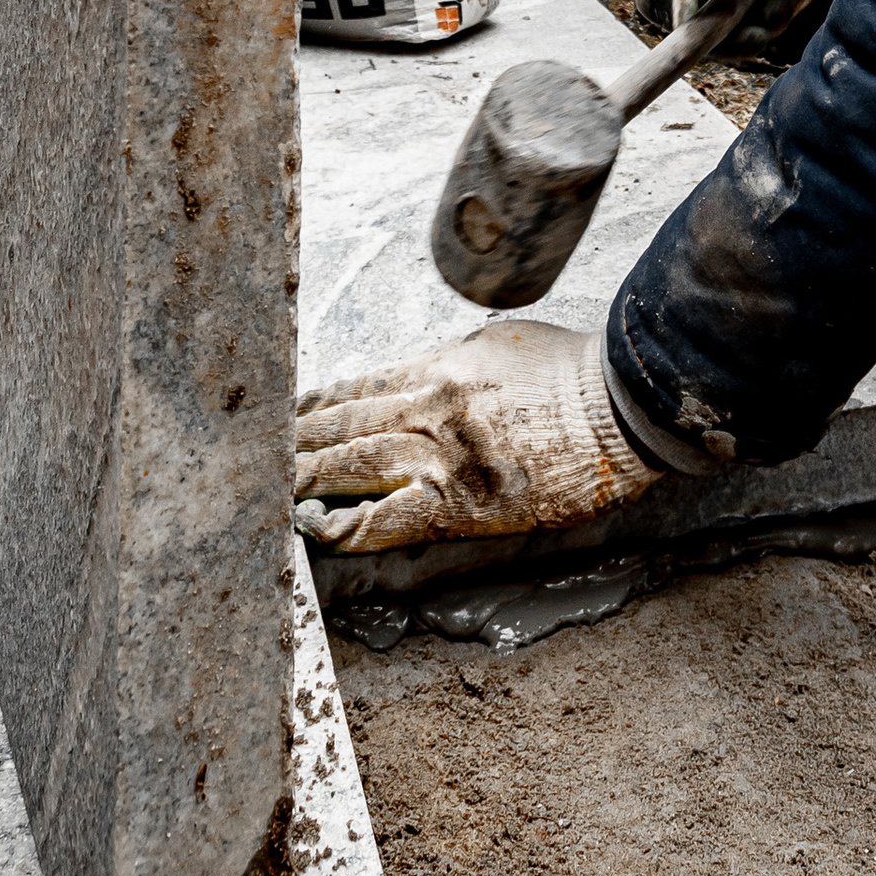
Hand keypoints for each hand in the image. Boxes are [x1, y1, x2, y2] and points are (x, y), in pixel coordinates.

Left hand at [293, 320, 658, 554]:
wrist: (622, 407)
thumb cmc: (577, 374)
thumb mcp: (505, 345)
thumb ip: (456, 363)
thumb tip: (426, 376)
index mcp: (439, 365)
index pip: (355, 385)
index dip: (312, 405)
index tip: (284, 417)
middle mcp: (427, 404)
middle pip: (339, 423)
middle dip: (291, 442)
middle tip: (253, 458)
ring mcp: (438, 453)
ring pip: (347, 464)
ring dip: (302, 479)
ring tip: (269, 492)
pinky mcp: (458, 500)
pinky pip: (385, 518)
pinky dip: (346, 525)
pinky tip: (320, 529)